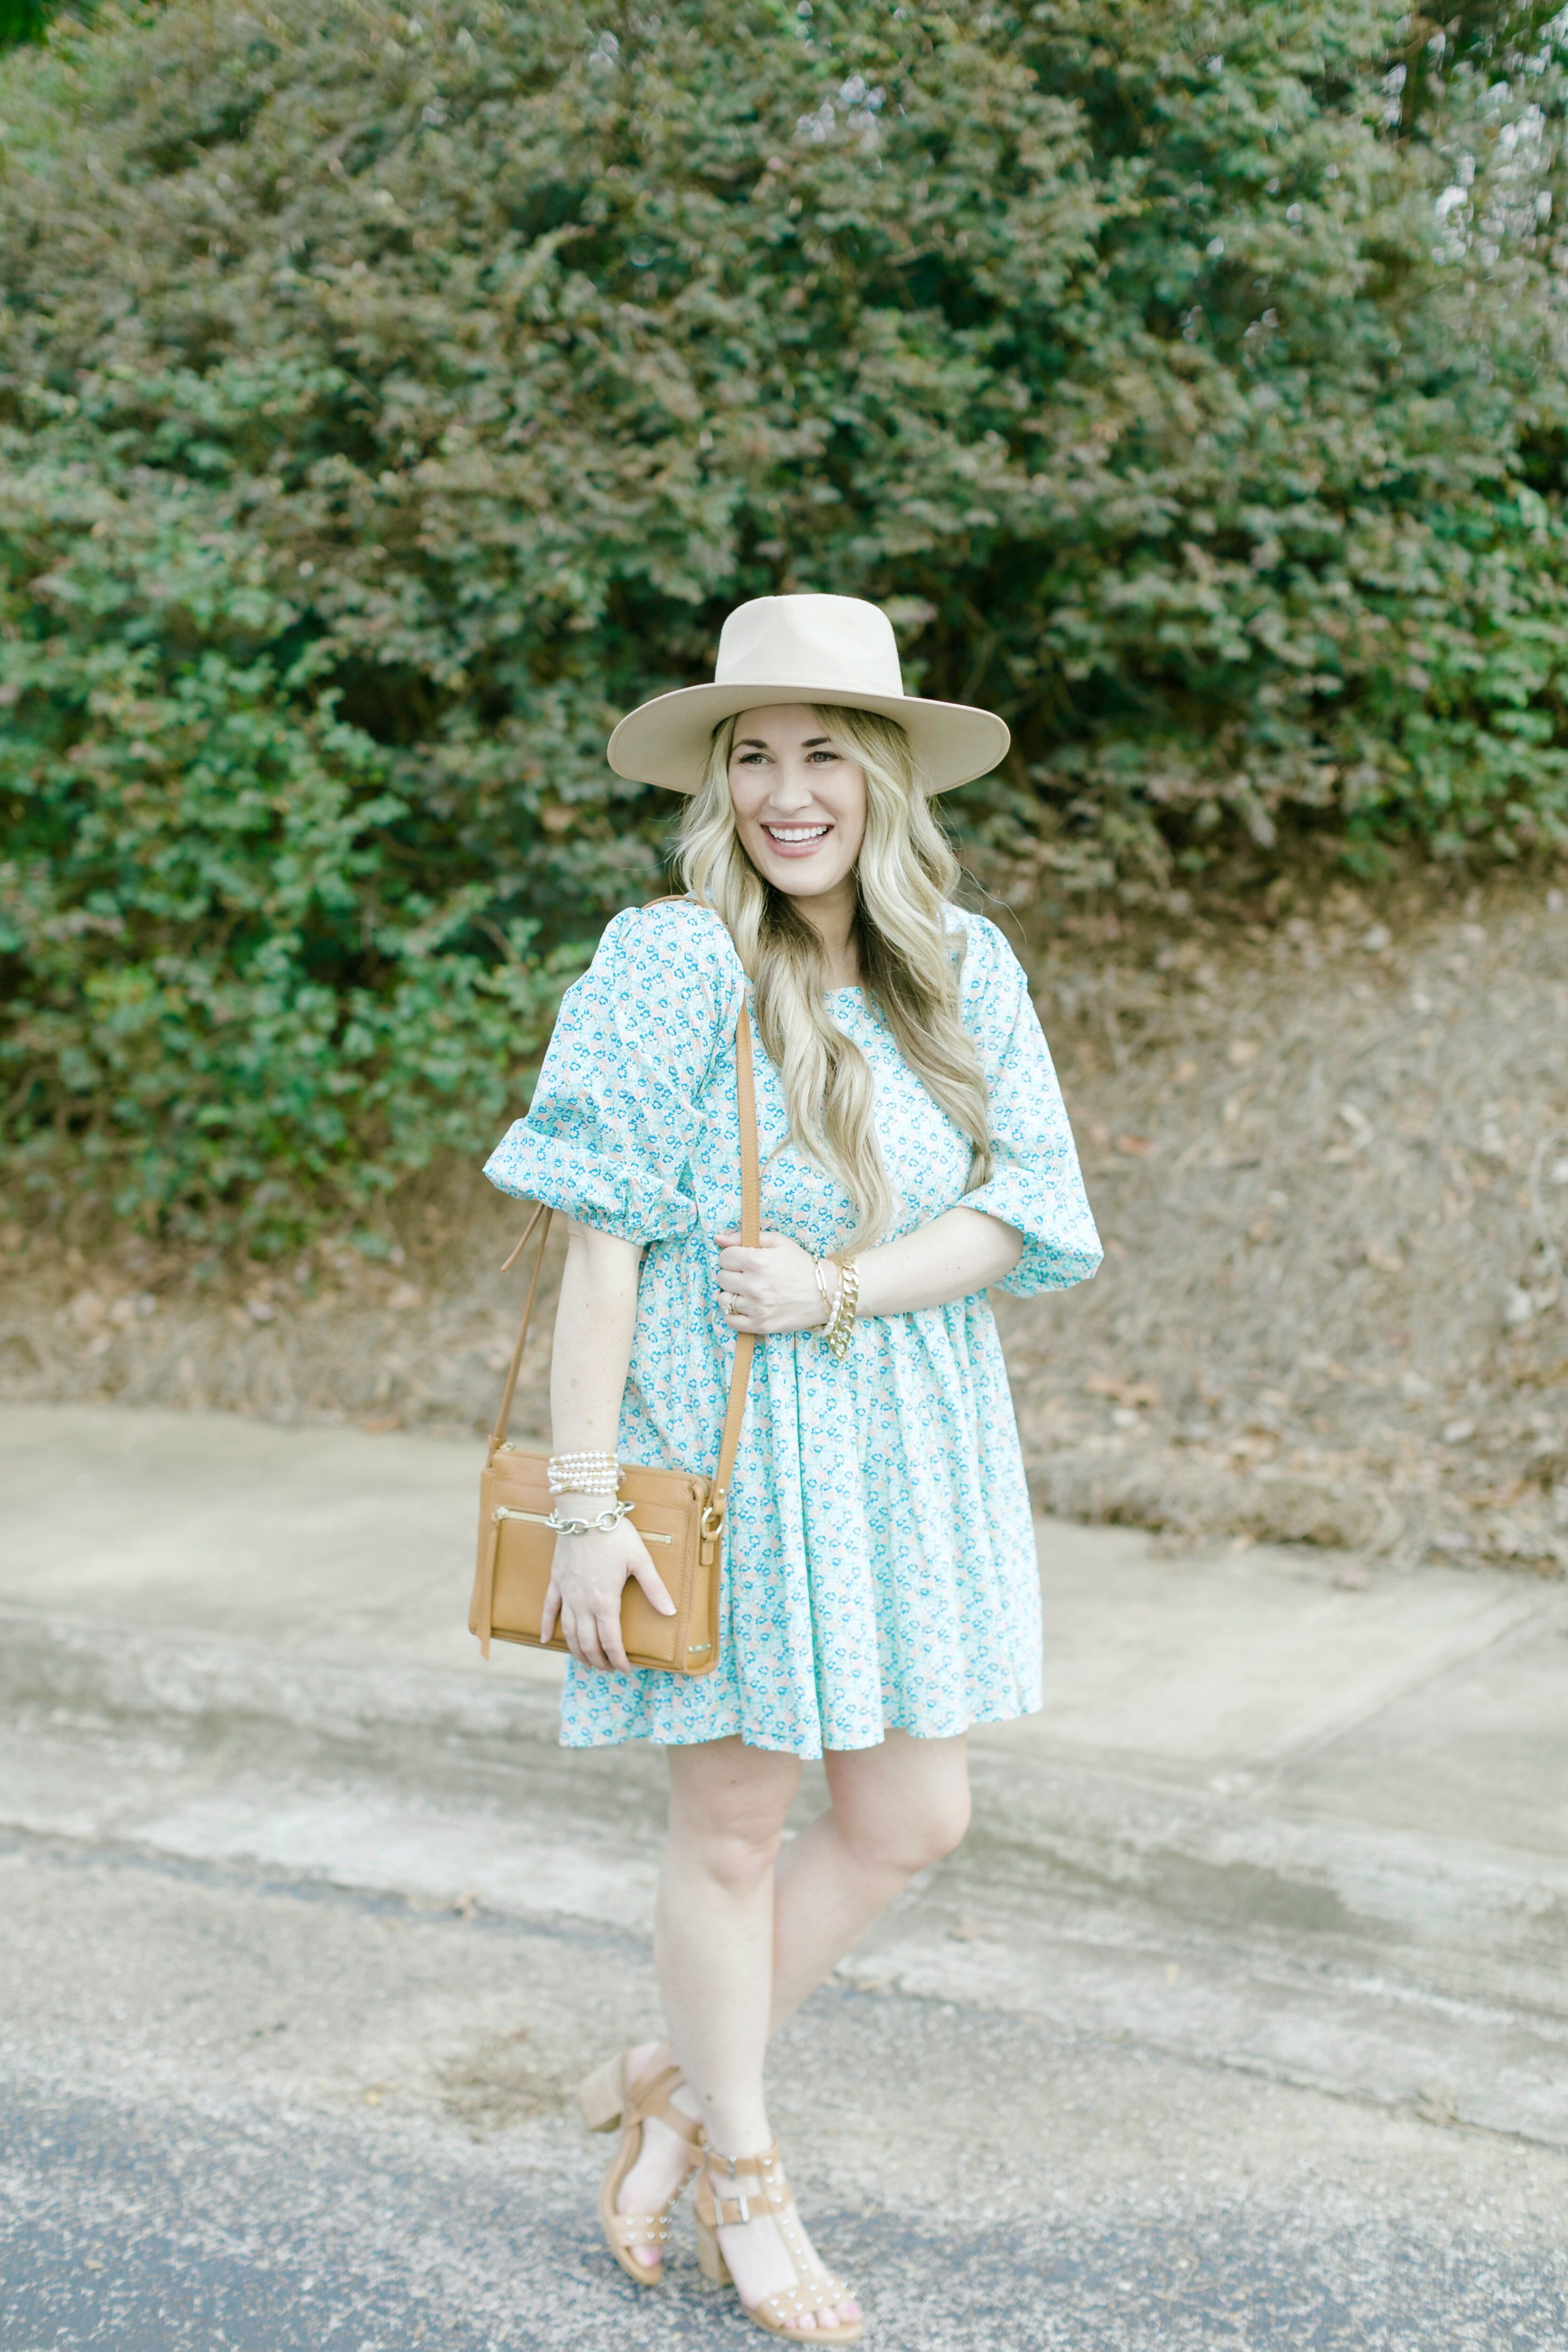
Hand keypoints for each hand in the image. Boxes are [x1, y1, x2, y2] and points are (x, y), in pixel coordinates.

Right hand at [541, 1502, 673, 1672]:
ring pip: (568, 1632)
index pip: (611, 1642)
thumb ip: (654, 1589)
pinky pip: (548, 1609)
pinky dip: (546, 1627)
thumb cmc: (615, 1534)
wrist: (584, 1511)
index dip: (618, 1660)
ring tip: (586, 1661)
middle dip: (599, 1661)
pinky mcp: (556, 1581)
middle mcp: (582, 1603)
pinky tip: (546, 1640)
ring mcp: (566, 1593)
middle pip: (588, 1643)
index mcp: (605, 1601)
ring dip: (577, 1651)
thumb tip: (670, 1612)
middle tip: (608, 1669)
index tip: (625, 1669)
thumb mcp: (641, 1560)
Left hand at [714, 1229, 833, 1333]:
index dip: (732, 1257)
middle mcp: (754, 1285)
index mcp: (757, 1261)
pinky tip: (746, 1306)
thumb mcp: (778, 1242)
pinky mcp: (760, 1325)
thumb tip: (717, 1238)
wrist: (827, 1293)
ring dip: (732, 1294)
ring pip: (723, 1299)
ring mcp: (756, 1308)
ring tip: (747, 1291)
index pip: (724, 1257)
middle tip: (748, 1275)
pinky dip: (734, 1314)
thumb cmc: (801, 1264)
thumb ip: (744, 1237)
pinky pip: (730, 1320)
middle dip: (732, 1274)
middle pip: (721, 1278)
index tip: (743, 1260)